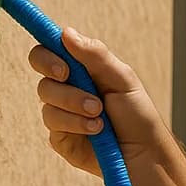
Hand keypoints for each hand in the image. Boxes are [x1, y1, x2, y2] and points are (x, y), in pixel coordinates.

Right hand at [28, 27, 169, 176]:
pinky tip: (96, 131)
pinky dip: (76, 125)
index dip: (47, 55)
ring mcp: (61, 113)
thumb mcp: (122, 78)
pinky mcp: (60, 137)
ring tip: (100, 116)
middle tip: (82, 90)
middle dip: (62, 82)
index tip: (63, 68)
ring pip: (47, 100)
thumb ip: (95, 55)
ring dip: (75, 106)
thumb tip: (66, 33)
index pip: (49, 51)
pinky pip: (54, 124)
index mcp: (81, 69)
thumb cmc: (137, 114)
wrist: (144, 153)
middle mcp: (67, 88)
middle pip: (42, 74)